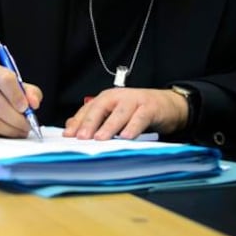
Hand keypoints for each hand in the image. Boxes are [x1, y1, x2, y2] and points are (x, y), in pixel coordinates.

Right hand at [0, 65, 42, 136]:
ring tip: (19, 130)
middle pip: (0, 105)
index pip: (6, 80)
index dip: (18, 96)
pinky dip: (0, 135)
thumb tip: (34, 104)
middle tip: (28, 125)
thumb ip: (30, 93)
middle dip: (18, 120)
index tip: (26, 108)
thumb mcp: (16, 87)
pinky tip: (4, 131)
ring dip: (11, 130)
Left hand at [63, 87, 187, 139]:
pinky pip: (140, 118)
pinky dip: (133, 127)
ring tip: (100, 139)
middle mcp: (118, 97)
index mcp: (107, 98)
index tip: (68, 135)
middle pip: (100, 108)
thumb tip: (72, 127)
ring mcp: (134, 101)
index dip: (77, 122)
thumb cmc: (138, 109)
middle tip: (81, 137)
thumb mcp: (114, 113)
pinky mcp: (150, 108)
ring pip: (119, 113)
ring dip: (109, 126)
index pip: (88, 109)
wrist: (167, 104)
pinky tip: (126, 136)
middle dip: (89, 123)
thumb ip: (95, 119)